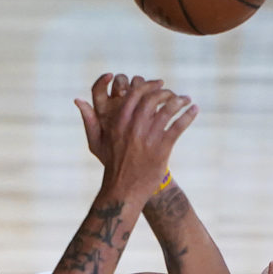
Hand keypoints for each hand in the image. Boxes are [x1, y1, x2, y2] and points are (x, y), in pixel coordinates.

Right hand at [75, 73, 196, 200]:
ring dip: (180, 101)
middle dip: (166, 92)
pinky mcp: (162, 149)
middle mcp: (133, 127)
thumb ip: (89, 119)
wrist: (124, 190)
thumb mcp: (96, 142)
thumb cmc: (112, 164)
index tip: (159, 83)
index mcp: (119, 122)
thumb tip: (77, 99)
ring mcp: (148, 137)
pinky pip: (177, 126)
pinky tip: (195, 110)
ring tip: (187, 100)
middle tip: (174, 94)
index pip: (135, 94)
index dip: (149, 85)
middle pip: (152, 98)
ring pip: (167, 110)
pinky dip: (188, 116)